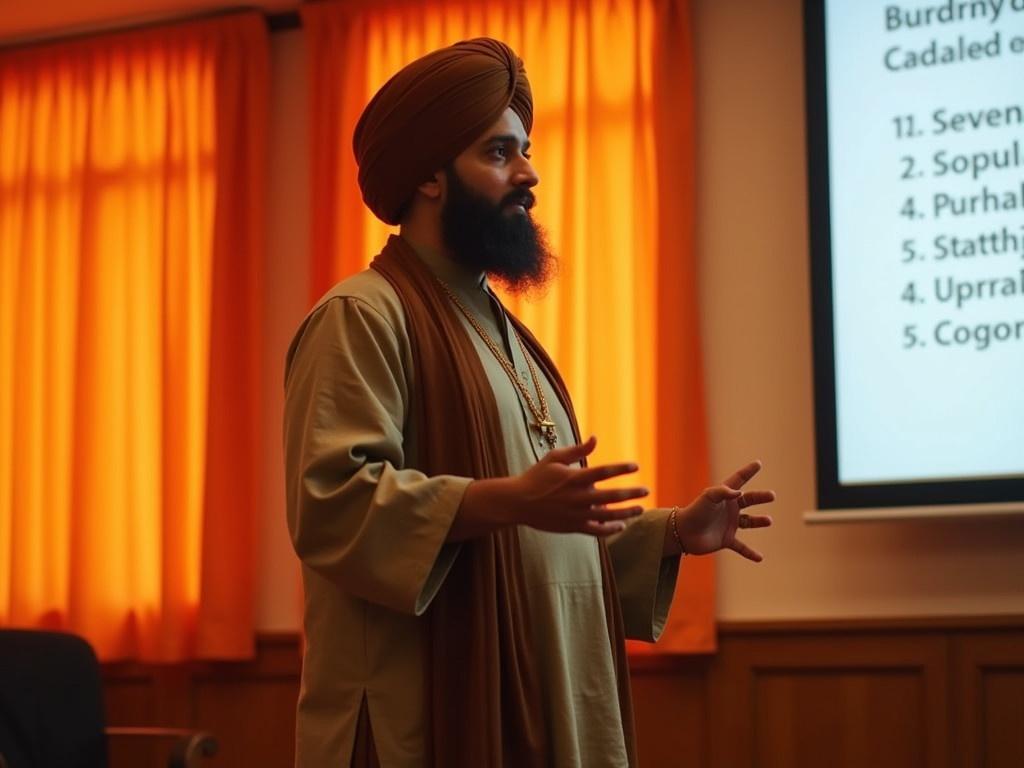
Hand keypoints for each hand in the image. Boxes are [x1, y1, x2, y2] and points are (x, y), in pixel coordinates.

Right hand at [453, 435, 647, 539]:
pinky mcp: (572, 527)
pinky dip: (610, 529)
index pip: (604, 472)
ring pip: (608, 515)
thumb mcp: (554, 458)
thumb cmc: (536, 477)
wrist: (517, 503)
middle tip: (646, 490)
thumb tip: (595, 439)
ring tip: (640, 509)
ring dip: (627, 512)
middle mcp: (578, 497)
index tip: (636, 466)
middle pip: (611, 495)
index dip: (621, 468)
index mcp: (574, 478)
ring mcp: (576, 514)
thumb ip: (577, 450)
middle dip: (631, 493)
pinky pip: (596, 531)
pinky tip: (620, 525)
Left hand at [671, 460, 773, 560]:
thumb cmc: (694, 512)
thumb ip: (723, 492)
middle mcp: (728, 509)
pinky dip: (750, 552)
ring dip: (759, 521)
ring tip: (768, 520)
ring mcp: (728, 525)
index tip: (758, 463)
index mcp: (723, 496)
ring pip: (748, 522)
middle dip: (760, 497)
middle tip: (771, 495)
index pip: (738, 480)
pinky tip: (760, 558)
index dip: (748, 472)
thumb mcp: (708, 497)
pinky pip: (741, 547)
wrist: (683, 533)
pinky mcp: (726, 540)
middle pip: (748, 500)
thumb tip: (740, 492)